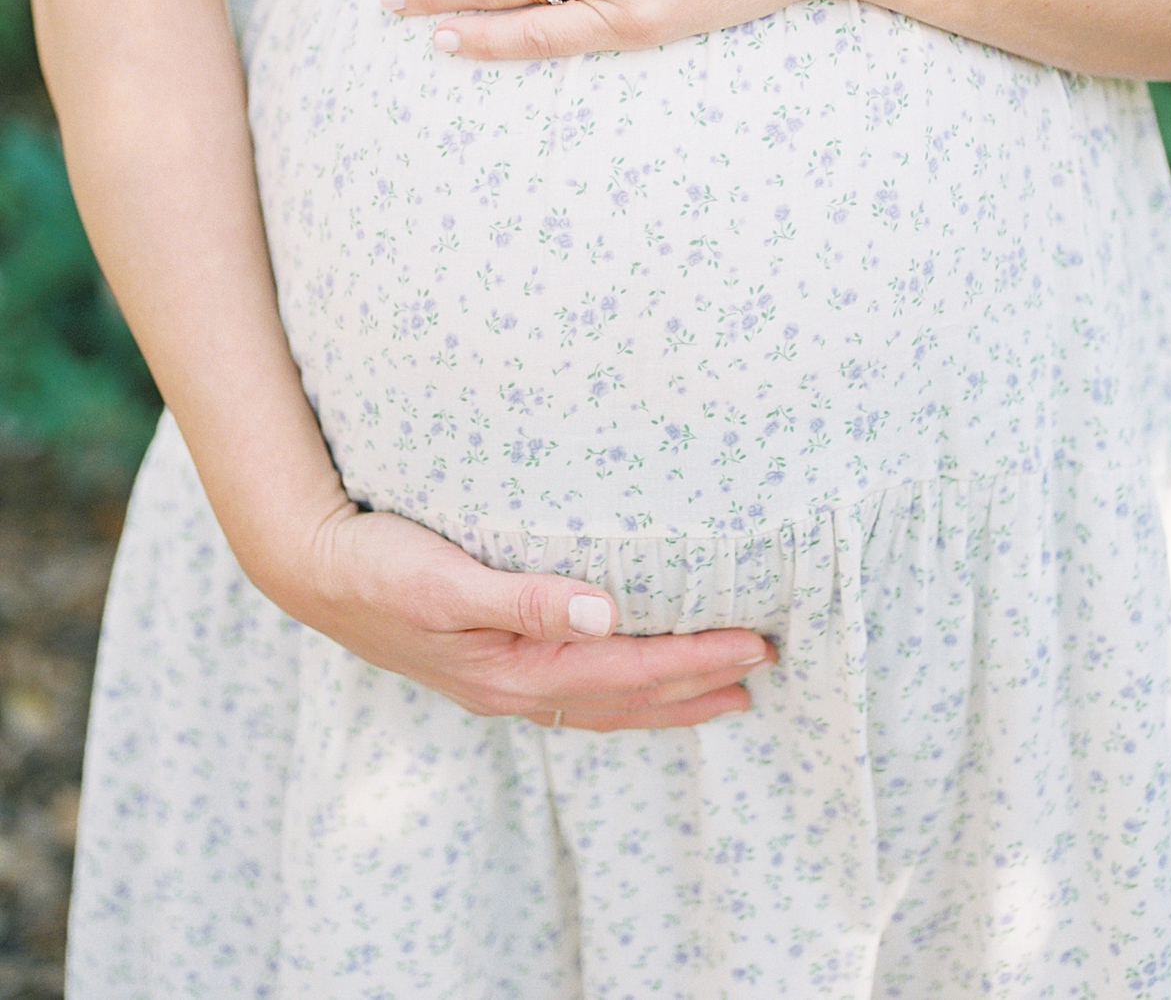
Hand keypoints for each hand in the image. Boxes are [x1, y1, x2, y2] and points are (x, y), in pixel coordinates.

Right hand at [274, 502, 774, 731]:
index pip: (627, 667)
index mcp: (513, 668)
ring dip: (668, 697)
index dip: (695, 659)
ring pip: (605, 700)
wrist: (310, 569)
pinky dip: (620, 690)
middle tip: (765, 665)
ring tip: (725, 692)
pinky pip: (575, 690)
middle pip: (627, 695)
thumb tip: (609, 610)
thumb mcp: (447, 577)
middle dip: (699, 684)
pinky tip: (634, 680)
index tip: (755, 644)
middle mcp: (514, 686)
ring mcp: (499, 682)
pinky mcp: (487, 664)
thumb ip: (527, 597)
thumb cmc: (378, 565)